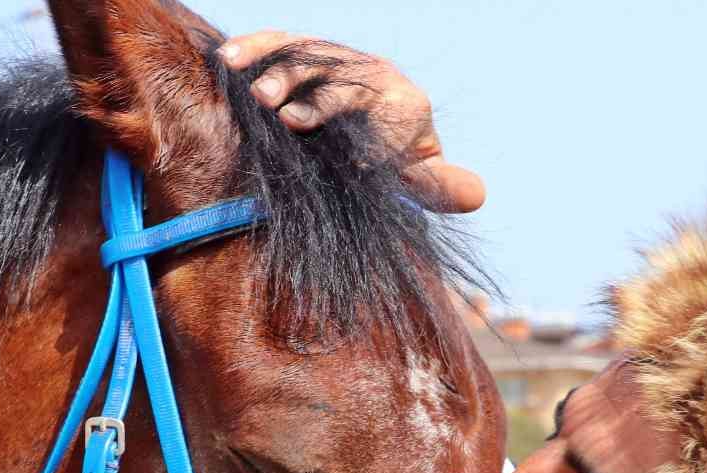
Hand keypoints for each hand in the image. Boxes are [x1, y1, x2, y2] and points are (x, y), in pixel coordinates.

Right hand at [220, 31, 486, 213]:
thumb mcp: (422, 176)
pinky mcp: (310, 54)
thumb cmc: (400, 163)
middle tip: (274, 111)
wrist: (387, 128)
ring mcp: (341, 60)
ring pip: (307, 52)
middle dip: (302, 88)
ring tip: (245, 83)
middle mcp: (372, 71)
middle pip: (333, 71)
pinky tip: (229, 58)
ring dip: (275, 66)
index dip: (333, 108)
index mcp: (402, 100)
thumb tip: (477, 196)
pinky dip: (256, 47)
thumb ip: (440, 186)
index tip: (301, 125)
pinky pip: (283, 42)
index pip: (368, 99)